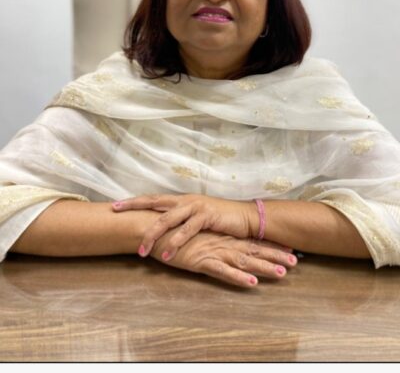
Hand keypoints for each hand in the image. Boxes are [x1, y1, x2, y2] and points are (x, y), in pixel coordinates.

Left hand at [113, 193, 257, 258]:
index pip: (152, 198)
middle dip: (134, 209)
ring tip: (141, 251)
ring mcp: (195, 207)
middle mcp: (185, 200)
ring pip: (167, 220)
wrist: (244, 217)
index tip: (115, 205)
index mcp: (180, 200)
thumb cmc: (219, 219)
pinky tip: (166, 255)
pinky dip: (175, 244)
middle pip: (154, 204)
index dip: (134, 201)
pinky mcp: (206, 216)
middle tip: (116, 216)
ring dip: (153, 236)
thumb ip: (180, 219)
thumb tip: (161, 227)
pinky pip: (186, 231)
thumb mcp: (196, 216)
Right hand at [150, 229, 297, 287]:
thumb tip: (221, 240)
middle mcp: (221, 242)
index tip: (289, 248)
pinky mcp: (201, 260)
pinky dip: (238, 277)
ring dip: (264, 266)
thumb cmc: (172, 232)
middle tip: (296, 261)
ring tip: (283, 273)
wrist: (152, 227)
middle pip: (253, 249)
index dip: (270, 245)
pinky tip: (252, 282)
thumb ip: (210, 237)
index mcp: (221, 236)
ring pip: (243, 260)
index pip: (251, 241)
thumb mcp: (196, 234)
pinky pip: (223, 271)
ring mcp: (213, 251)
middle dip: (275, 255)